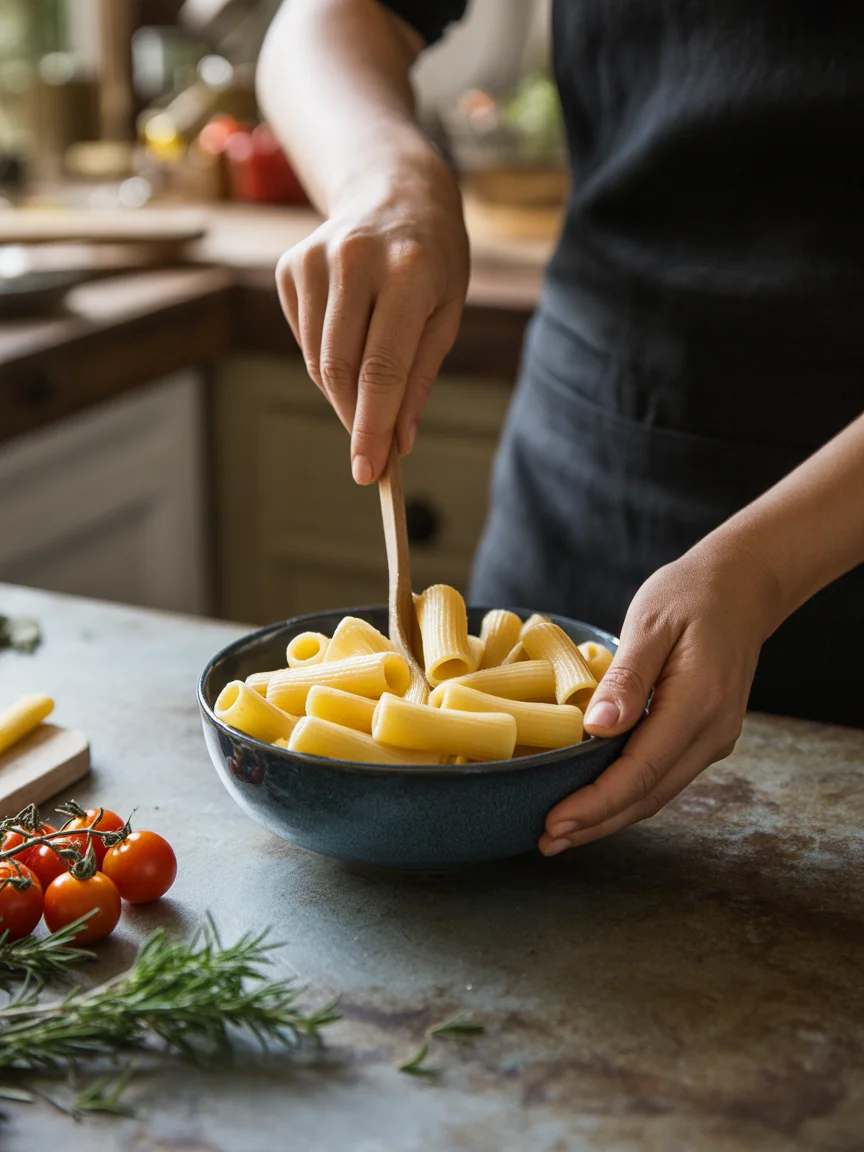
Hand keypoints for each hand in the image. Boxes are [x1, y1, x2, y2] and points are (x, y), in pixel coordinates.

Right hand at [275, 155, 468, 483]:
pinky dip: (325, 360)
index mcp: (408, 272)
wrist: (395, 192)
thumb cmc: (432, 262)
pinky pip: (304, 340)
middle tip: (370, 450)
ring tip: (370, 385)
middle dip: (355, 419)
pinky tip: (350, 337)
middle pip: (341, 369)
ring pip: (317, 360)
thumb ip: (419, 378)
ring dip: (342, 393)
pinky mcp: (290, 267)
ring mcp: (315, 259)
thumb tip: (397, 440)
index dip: (372, 426)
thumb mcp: (446, 315)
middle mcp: (355, 260)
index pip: (382, 368)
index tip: (367, 471)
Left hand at [539, 538, 781, 854]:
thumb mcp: (651, 623)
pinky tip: (594, 801)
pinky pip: (662, 776)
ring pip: (656, 793)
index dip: (596, 803)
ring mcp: (712, 738)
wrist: (743, 587)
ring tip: (561, 832)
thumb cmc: (690, 595)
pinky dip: (626, 795)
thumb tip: (596, 727)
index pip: (641, 770)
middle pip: (648, 795)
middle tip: (545, 841)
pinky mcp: (704, 736)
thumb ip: (627, 677)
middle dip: (596, 824)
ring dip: (610, 817)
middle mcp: (712, 732)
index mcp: (698, 704)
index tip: (554, 822)